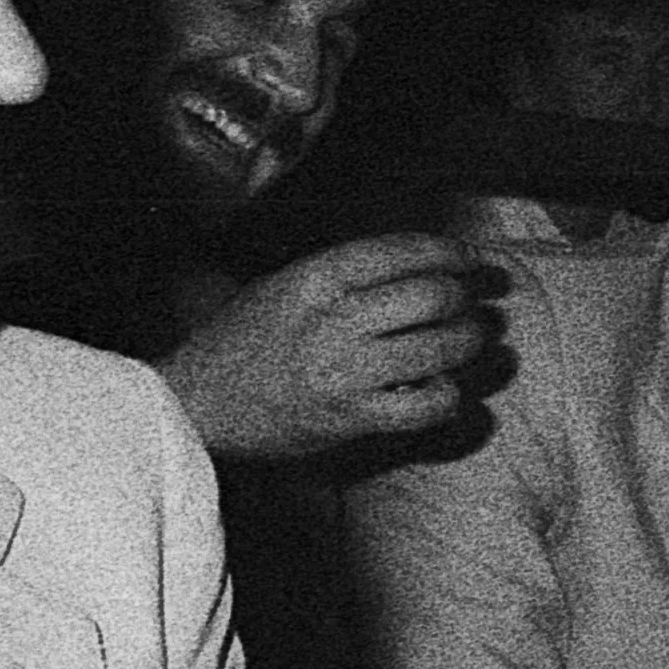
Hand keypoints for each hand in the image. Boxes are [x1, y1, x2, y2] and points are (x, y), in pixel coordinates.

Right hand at [161, 233, 485, 461]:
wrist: (195, 404)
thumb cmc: (242, 340)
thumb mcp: (285, 284)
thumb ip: (347, 272)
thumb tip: (424, 261)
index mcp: (316, 278)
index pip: (403, 250)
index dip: (450, 251)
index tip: (472, 258)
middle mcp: (334, 320)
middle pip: (433, 296)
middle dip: (465, 297)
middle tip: (473, 302)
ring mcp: (344, 371)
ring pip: (440, 347)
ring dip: (469, 341)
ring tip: (472, 339)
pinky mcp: (350, 418)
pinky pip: (425, 405)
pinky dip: (448, 395)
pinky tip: (443, 388)